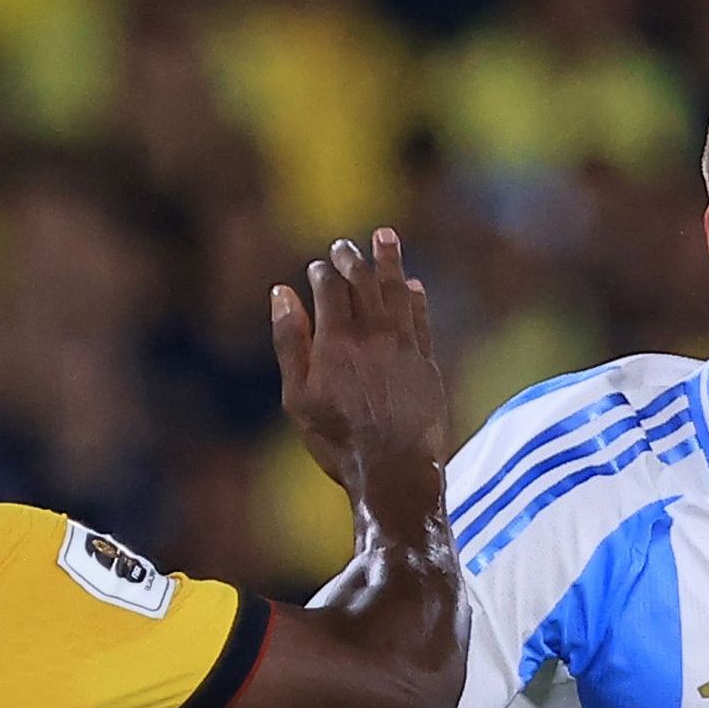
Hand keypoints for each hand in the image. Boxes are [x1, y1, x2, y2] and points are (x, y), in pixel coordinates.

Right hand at [270, 230, 447, 517]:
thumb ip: (289, 341)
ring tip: (385, 237)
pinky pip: (421, 317)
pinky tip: (412, 285)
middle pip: (362, 281)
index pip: (329, 289)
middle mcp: (372, 333)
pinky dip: (415, 296)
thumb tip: (282, 293)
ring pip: (397, 290)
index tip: (318, 266)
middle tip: (344, 246)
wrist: (394, 470)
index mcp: (335, 340)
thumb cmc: (338, 440)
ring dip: (389, 261)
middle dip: (351, 259)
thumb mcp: (297, 396)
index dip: (323, 272)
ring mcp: (403, 344)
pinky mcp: (426, 361)